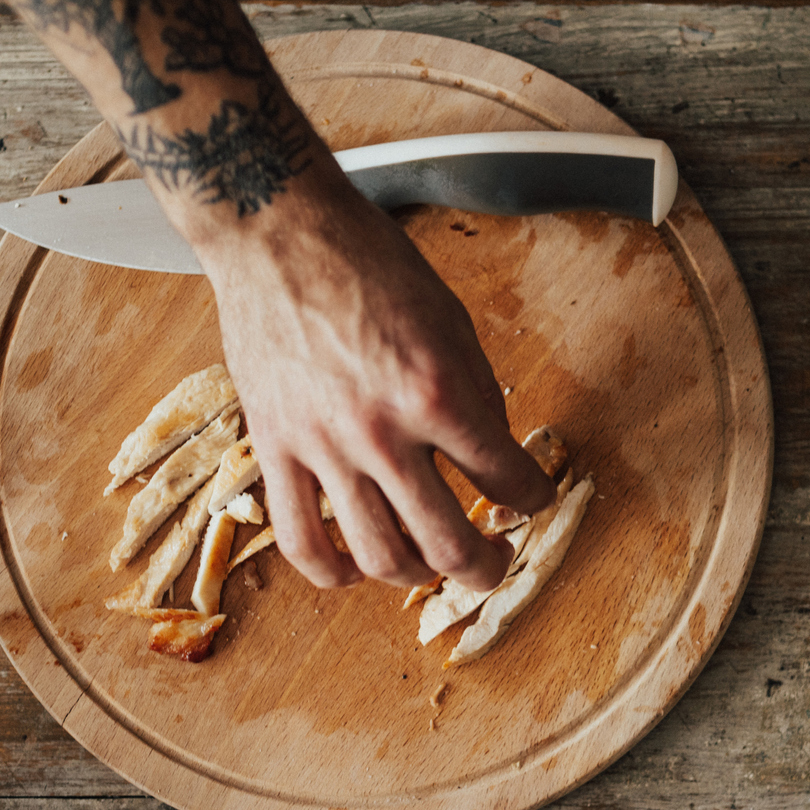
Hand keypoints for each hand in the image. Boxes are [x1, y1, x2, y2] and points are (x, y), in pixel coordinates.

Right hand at [192, 167, 554, 589]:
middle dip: (486, 566)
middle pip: (448, 543)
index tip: (534, 499)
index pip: (505, 478)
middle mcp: (382, 433)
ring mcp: (324, 448)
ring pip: (379, 555)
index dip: (534, 498)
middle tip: (496, 561)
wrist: (277, 233)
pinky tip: (355, 569)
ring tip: (432, 566)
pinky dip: (333, 571)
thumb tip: (492, 453)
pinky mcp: (275, 450)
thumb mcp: (451, 319)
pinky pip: (301, 539)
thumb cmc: (364, 261)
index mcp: (437, 392)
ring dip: (418, 576)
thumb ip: (477, 393)